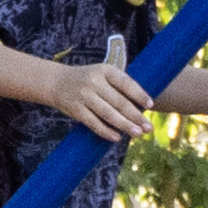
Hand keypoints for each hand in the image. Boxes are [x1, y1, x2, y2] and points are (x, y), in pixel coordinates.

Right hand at [40, 51, 157, 145]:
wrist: (56, 82)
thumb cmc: (88, 80)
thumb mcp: (102, 74)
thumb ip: (119, 86)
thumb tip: (143, 106)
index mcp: (105, 70)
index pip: (125, 83)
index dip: (139, 94)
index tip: (151, 105)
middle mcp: (94, 81)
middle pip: (119, 102)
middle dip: (136, 116)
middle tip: (148, 127)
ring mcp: (84, 96)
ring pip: (109, 114)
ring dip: (125, 125)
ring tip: (138, 133)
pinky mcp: (76, 110)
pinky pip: (94, 123)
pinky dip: (106, 131)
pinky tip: (117, 137)